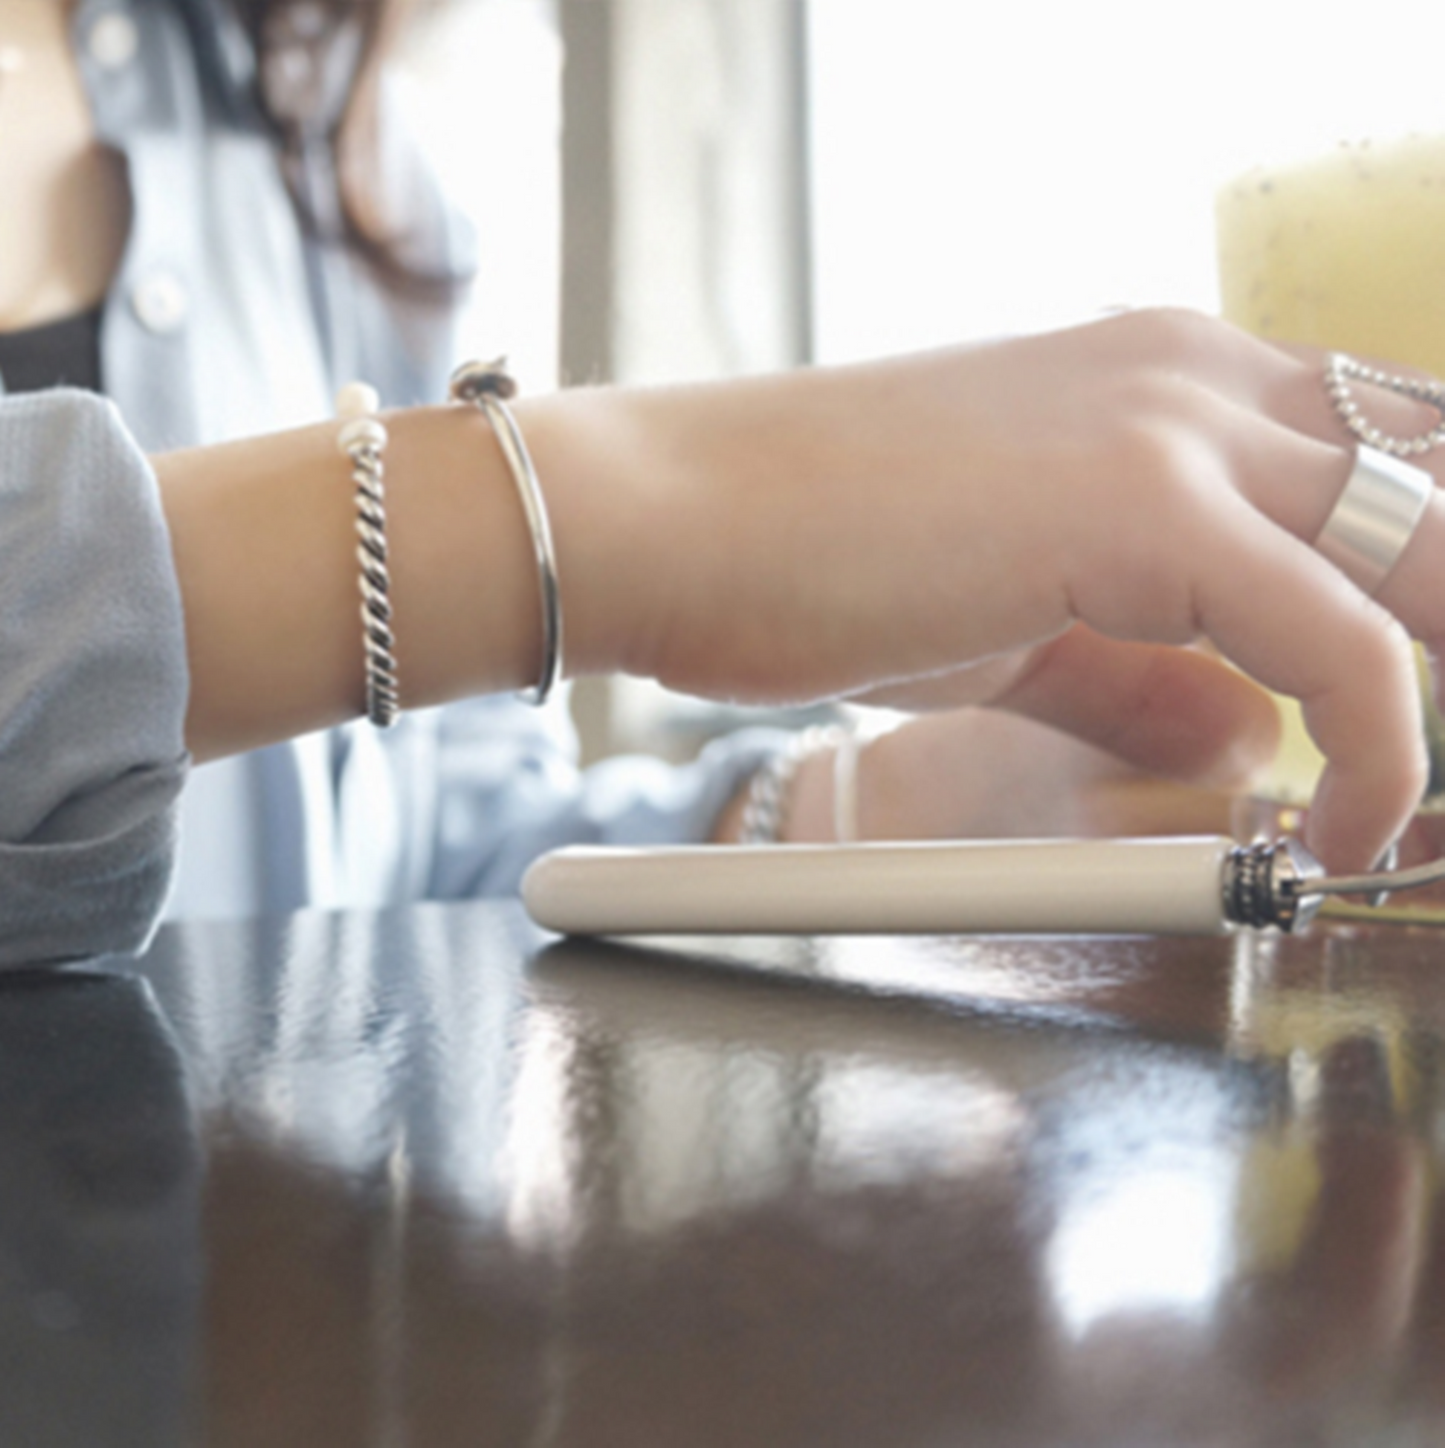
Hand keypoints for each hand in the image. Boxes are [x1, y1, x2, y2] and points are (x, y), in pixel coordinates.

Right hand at [548, 309, 1441, 869]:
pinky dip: (1383, 747)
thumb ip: (1143, 680)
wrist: (671, 521)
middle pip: (1439, 489)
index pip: (1382, 464)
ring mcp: (1175, 422)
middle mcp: (1193, 373)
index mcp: (1166, 382)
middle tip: (1439, 775)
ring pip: (1429, 544)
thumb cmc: (809, 560)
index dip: (1427, 589)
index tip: (1426, 704)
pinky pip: (1346, 638)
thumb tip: (1253, 746)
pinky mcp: (1144, 503)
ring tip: (1416, 809)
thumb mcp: (1011, 629)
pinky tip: (1344, 830)